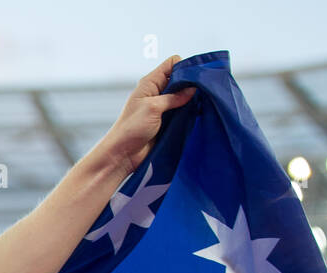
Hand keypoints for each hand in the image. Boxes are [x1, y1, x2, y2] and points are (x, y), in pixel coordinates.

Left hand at [100, 56, 196, 176]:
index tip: (195, 76)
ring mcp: (162, 106)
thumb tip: (193, 89)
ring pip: (183, 95)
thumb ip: (174, 97)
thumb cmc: (131, 129)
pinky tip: (198, 113)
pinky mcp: (167, 120)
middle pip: (180, 79)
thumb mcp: (153, 108)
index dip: (184, 66)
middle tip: (203, 91)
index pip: (172, 63)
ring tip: (203, 103)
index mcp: (150, 83)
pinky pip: (183, 110)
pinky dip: (190, 110)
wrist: (123, 154)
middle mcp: (157, 92)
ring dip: (192, 98)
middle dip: (192, 83)